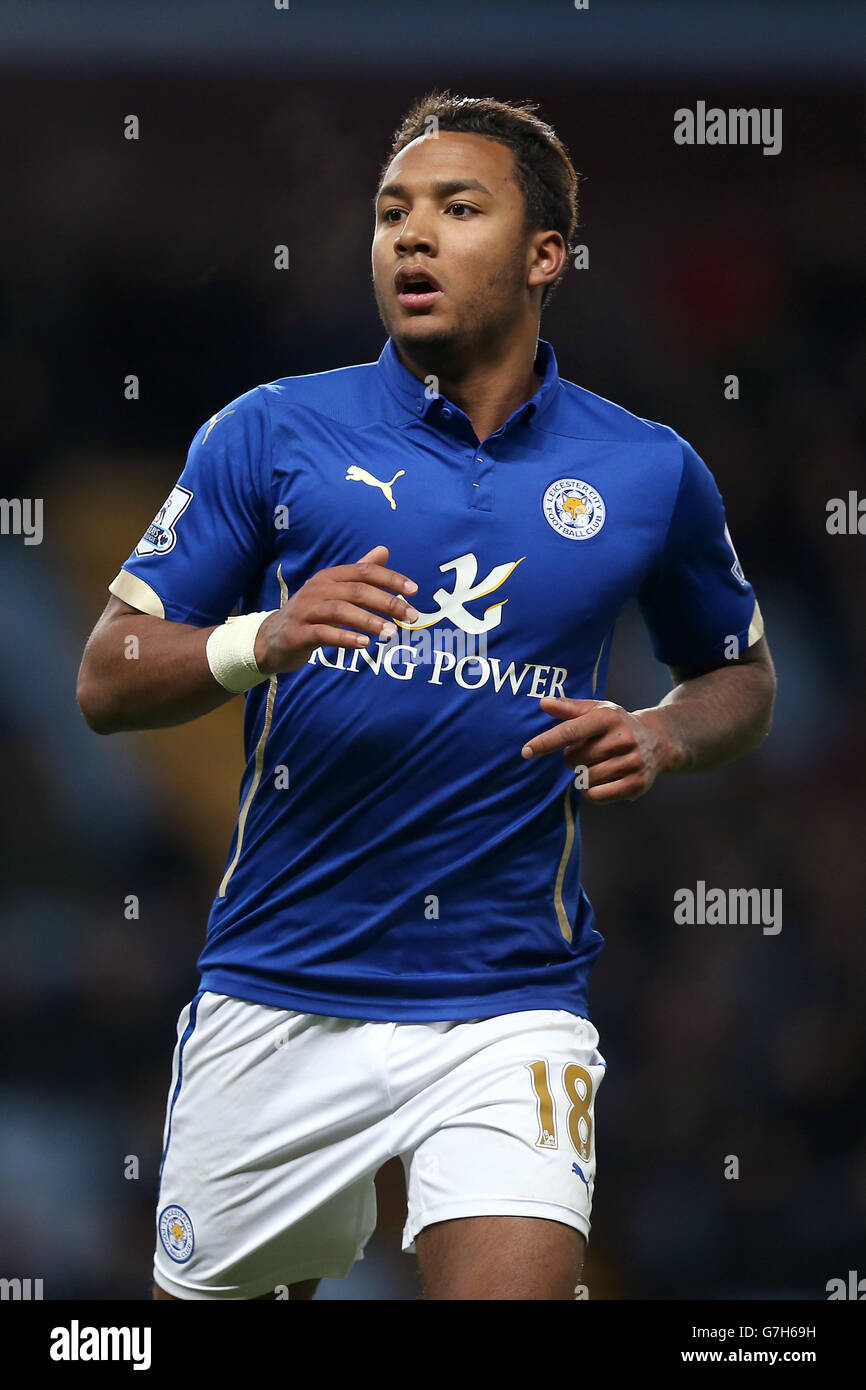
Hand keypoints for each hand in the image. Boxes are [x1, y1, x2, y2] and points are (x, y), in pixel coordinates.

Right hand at [254, 545, 418, 674]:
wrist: (272, 638)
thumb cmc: (311, 613)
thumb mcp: (335, 591)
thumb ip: (360, 573)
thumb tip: (384, 551)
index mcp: (330, 577)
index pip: (364, 572)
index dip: (391, 579)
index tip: (415, 590)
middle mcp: (318, 589)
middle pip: (357, 591)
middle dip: (388, 602)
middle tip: (411, 616)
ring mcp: (305, 610)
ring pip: (341, 611)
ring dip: (369, 621)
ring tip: (391, 632)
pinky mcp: (298, 633)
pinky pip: (323, 633)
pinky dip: (345, 638)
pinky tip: (364, 644)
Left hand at [520, 697, 673, 802]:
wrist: (658, 741)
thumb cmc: (616, 724)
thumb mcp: (596, 710)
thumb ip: (568, 708)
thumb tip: (543, 703)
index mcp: (608, 717)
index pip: (570, 731)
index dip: (546, 742)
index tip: (526, 751)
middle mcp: (622, 738)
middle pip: (574, 759)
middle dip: (572, 758)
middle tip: (587, 751)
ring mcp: (631, 762)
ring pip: (585, 779)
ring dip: (583, 775)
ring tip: (597, 764)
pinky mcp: (636, 784)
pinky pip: (597, 795)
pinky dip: (593, 790)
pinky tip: (604, 779)